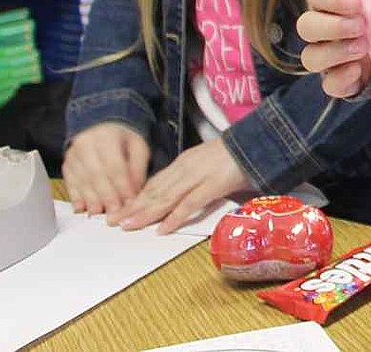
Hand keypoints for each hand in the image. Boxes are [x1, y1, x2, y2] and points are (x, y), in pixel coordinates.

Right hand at [63, 123, 150, 220]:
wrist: (101, 126)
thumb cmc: (122, 138)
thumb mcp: (137, 146)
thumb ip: (138, 168)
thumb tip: (135, 192)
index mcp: (107, 137)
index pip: (114, 165)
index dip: (122, 186)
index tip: (130, 201)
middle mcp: (86, 145)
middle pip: (96, 175)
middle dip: (107, 197)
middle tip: (116, 212)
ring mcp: (74, 155)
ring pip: (82, 182)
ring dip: (92, 200)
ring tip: (101, 213)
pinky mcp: (67, 165)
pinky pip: (70, 184)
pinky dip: (77, 198)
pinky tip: (83, 208)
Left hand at [116, 137, 250, 234]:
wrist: (257, 142)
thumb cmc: (233, 156)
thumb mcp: (205, 163)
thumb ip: (189, 177)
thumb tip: (172, 195)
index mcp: (184, 162)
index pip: (154, 182)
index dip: (135, 198)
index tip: (119, 210)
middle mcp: (186, 167)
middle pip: (155, 190)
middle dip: (133, 207)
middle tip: (113, 222)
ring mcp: (199, 175)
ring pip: (167, 197)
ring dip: (146, 213)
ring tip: (129, 226)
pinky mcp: (214, 184)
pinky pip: (191, 203)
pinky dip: (175, 217)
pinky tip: (163, 229)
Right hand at [297, 0, 370, 97]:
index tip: (358, 1)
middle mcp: (323, 26)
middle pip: (306, 26)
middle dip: (332, 26)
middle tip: (361, 26)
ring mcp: (328, 55)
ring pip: (310, 58)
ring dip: (335, 53)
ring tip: (364, 47)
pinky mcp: (340, 80)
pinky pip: (329, 84)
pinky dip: (340, 79)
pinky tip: (358, 71)